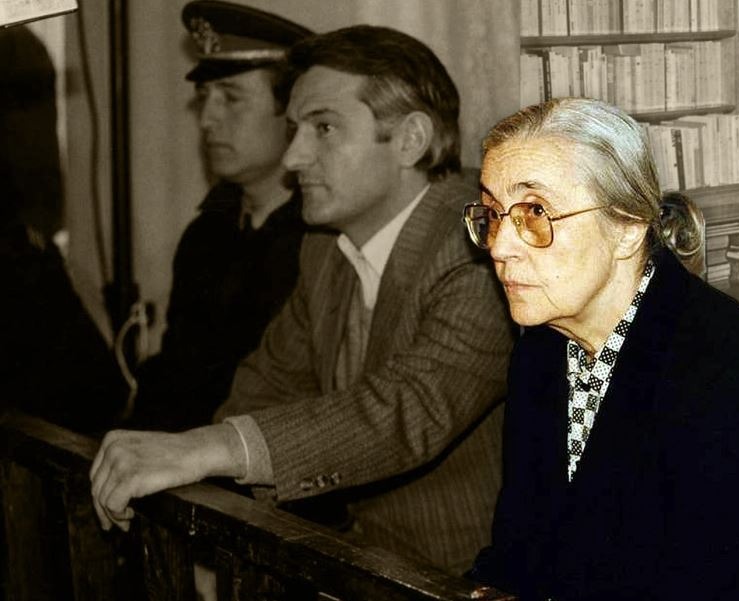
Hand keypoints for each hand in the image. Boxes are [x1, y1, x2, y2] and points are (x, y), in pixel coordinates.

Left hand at [89, 424, 245, 530]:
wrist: (197, 451)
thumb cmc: (173, 454)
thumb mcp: (139, 449)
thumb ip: (119, 462)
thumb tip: (101, 494)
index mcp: (112, 439)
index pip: (95, 475)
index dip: (100, 496)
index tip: (108, 509)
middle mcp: (113, 448)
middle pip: (97, 488)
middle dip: (104, 510)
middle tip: (116, 523)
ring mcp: (121, 461)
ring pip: (103, 499)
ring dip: (113, 515)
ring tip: (127, 519)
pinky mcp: (130, 477)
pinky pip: (113, 505)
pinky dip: (119, 515)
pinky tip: (131, 514)